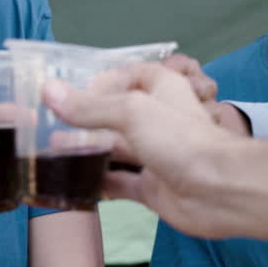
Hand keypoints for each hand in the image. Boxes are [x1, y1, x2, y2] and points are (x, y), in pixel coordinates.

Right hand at [43, 63, 244, 229]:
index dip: (102, 81)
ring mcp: (155, 155)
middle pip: (117, 115)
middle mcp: (158, 120)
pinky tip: (71, 182)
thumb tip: (49, 91)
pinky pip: (119, 184)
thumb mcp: (132, 111)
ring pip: (114, 149)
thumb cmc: (182, 140)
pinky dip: (97, 183)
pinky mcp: (152, 188)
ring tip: (50, 152)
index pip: (130, 76)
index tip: (70, 91)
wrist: (220, 191)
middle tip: (47, 124)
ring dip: (86, 150)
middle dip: (85, 119)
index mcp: (162, 90)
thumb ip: (90, 106)